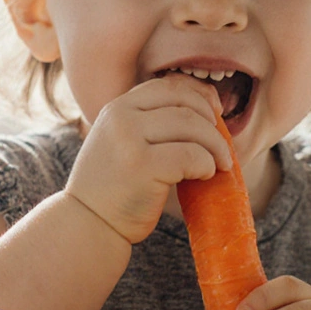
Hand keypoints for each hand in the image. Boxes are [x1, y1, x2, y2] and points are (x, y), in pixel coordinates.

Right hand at [66, 75, 231, 244]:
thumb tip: (205, 109)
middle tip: (223, 146)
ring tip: (222, 163)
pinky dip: (207, 163)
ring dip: (216, 145)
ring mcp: (129, 140)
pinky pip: (190, 155)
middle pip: (184, 104)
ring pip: (192, 126)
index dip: (199, 96)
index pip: (168, 86)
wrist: (87, 223)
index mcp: (117, 108)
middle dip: (213, 124)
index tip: (216, 113)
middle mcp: (120, 117)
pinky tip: (206, 174)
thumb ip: (147, 123)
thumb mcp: (120, 142)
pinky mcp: (142, 166)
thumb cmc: (113, 187)